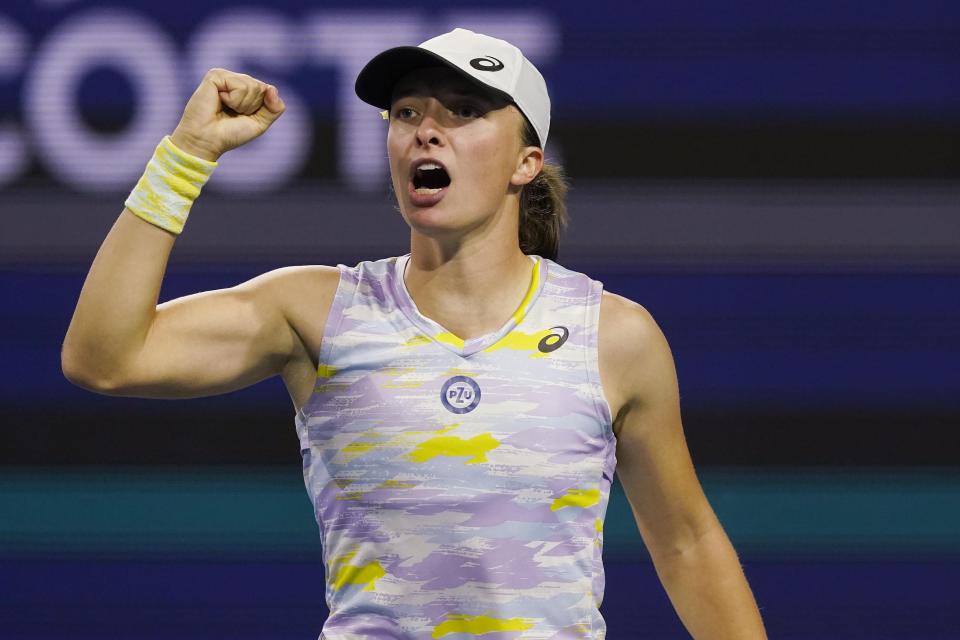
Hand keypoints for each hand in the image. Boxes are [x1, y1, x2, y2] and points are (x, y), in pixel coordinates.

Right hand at [170, 68, 285, 161]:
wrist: (207, 140)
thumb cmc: (230, 133)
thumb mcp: (260, 123)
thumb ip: (275, 108)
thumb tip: (271, 88)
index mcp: (246, 89)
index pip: (268, 91)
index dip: (260, 108)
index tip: (243, 116)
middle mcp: (236, 80)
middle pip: (261, 88)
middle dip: (251, 106)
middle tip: (233, 113)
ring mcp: (225, 76)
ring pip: (252, 85)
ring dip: (241, 104)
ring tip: (225, 108)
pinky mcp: (215, 75)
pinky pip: (239, 85)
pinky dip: (233, 99)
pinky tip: (219, 101)